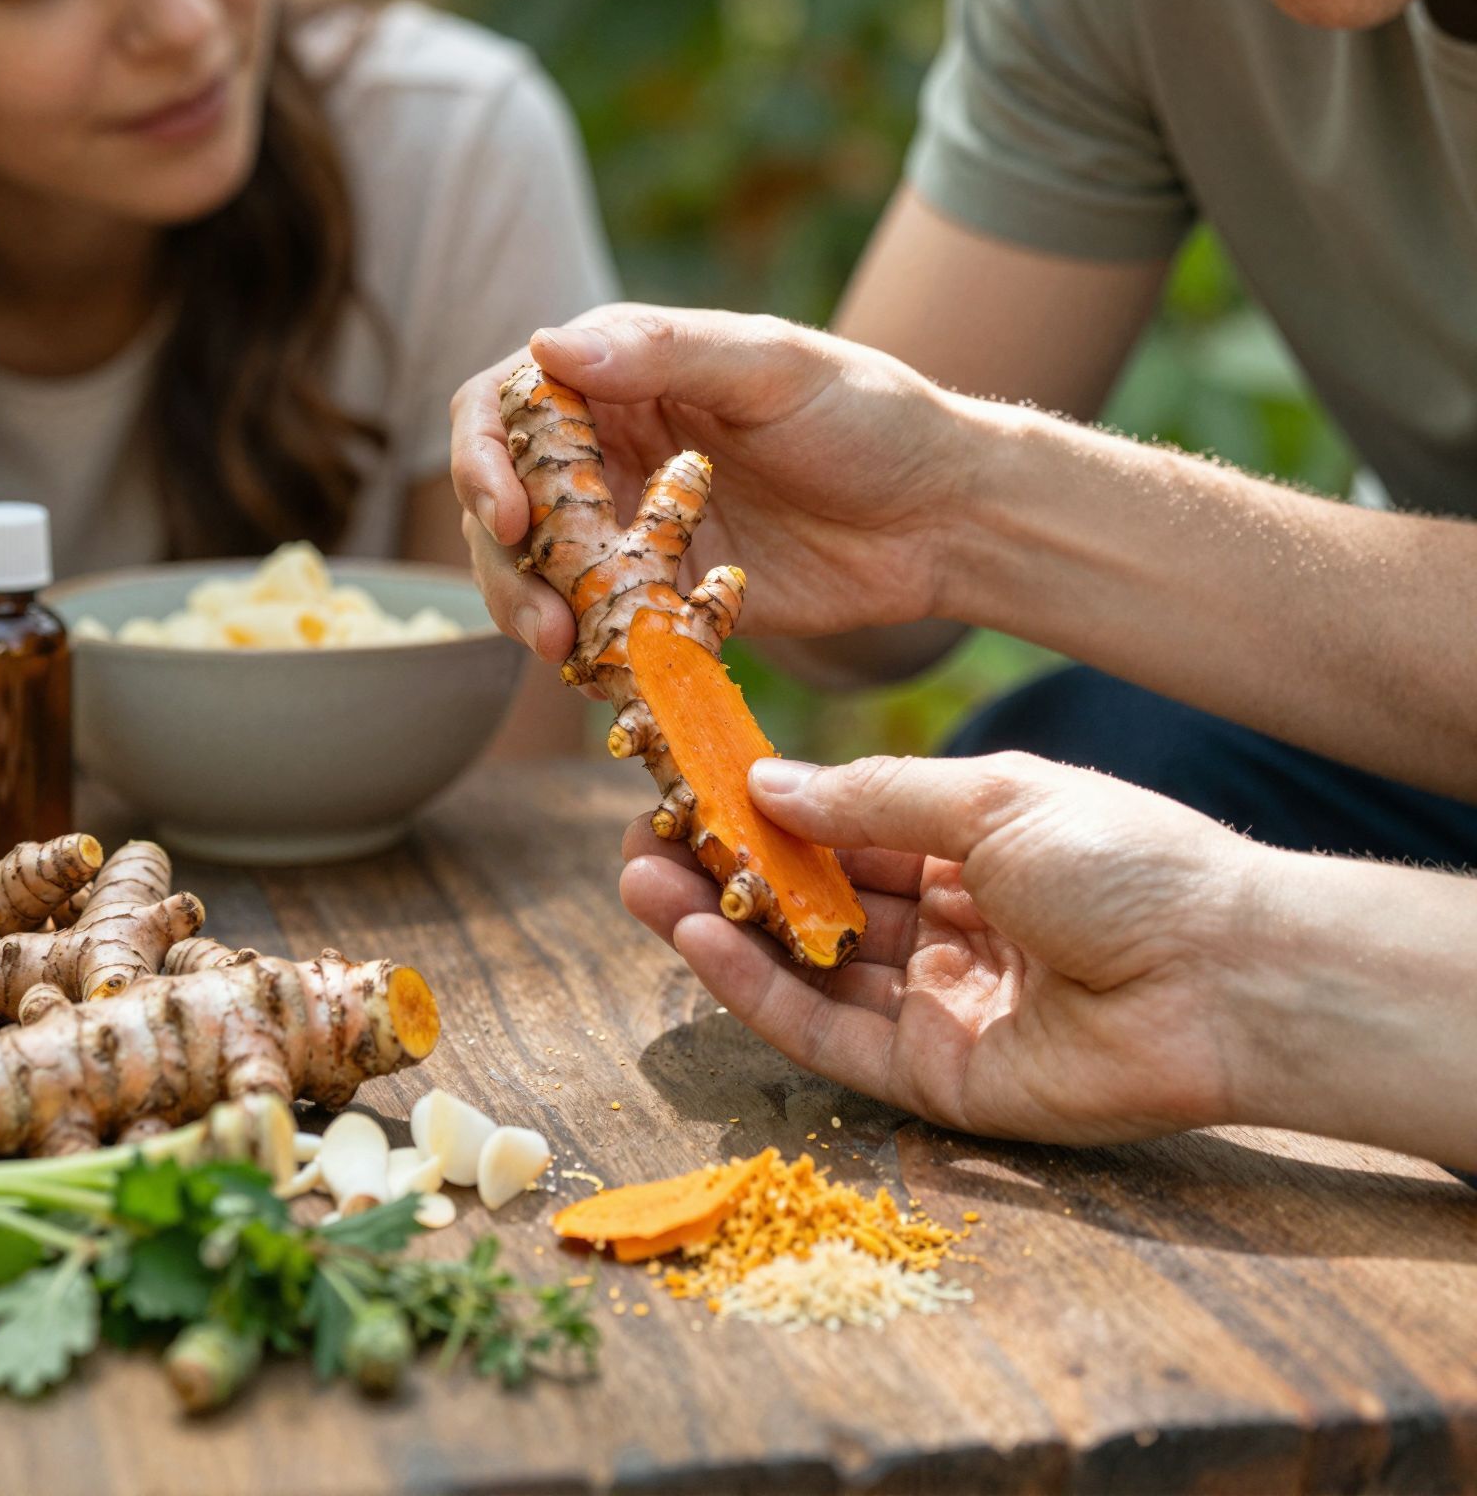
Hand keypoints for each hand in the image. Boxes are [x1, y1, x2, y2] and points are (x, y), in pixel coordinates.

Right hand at [448, 305, 964, 662]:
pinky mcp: (665, 593)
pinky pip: (597, 622)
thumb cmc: (871, 417)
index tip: (509, 513)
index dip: (484, 457)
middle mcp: (614, 446)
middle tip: (540, 613)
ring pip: (538, 569)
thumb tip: (546, 343)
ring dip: (531, 608)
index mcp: (626, 371)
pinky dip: (586, 648)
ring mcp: (635, 524)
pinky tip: (602, 672)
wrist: (945, 516)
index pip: (508, 404)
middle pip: (507, 498)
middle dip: (502, 557)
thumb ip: (664, 352)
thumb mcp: (774, 368)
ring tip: (564, 649)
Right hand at [620, 751, 1260, 1144]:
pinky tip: (696, 938)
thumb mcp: (990, 798)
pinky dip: (758, 988)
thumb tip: (763, 783)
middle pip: (813, 902)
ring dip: (721, 925)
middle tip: (637, 841)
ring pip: (806, 967)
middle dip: (724, 871)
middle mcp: (947, 926)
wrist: (1224, 974)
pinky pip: (827, 1034)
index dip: (765, 811)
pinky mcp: (933, 1079)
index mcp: (970, 847)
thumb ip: (870, 798)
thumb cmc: (1126, 861)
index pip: (843, 829)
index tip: (685, 782)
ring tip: (640, 880)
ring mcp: (937, 1004)